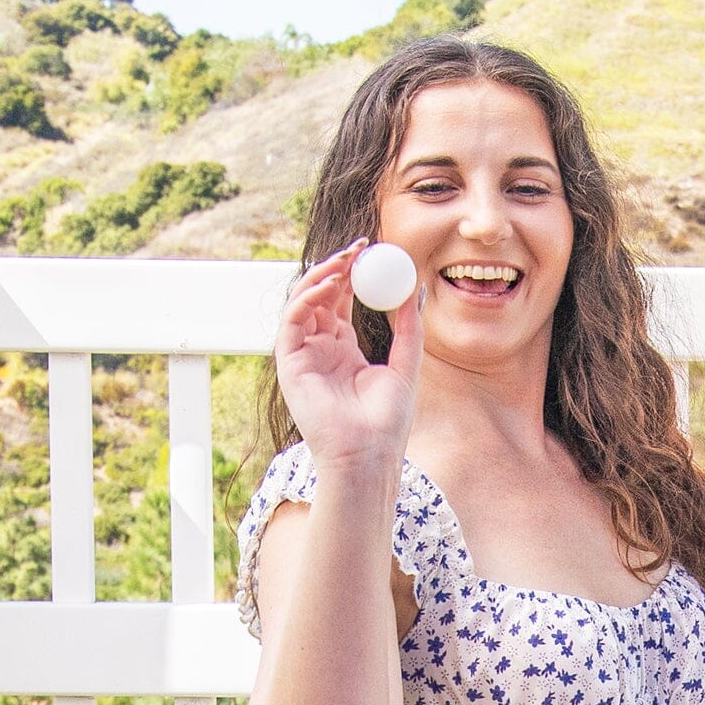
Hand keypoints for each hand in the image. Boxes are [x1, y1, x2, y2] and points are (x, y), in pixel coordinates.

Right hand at [276, 242, 418, 479]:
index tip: (372, 253)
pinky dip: (307, 297)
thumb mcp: (405, 366)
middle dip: (337, 267)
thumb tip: (414, 288)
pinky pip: (292, 320)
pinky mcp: (289, 364)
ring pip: (303, 302)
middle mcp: (320, 350)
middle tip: (358, 248)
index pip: (342, 302)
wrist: (368, 456)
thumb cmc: (387, 424)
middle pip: (321, 296)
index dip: (354, 275)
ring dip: (322, 276)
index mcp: (344, 351)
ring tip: (345, 261)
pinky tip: (329, 284)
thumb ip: (408, 328)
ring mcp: (303, 356)